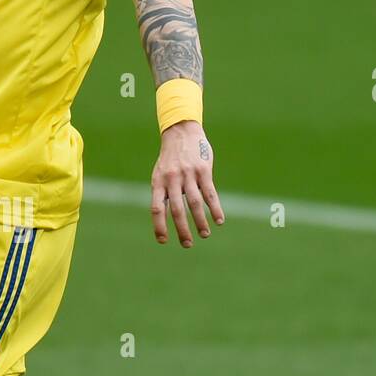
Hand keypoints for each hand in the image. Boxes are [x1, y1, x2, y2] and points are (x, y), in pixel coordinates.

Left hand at [150, 120, 224, 246]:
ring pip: (194, 203)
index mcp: (158, 182)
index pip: (156, 208)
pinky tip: (218, 220)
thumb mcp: (160, 173)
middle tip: (187, 244)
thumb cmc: (170, 158)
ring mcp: (188, 174)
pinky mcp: (203, 170)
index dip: (159, 226)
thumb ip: (162, 192)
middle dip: (182, 229)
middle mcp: (172, 179)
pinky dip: (214, 208)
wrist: (181, 131)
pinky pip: (209, 193)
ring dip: (200, 221)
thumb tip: (164, 217)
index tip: (163, 240)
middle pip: (176, 209)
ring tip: (204, 234)